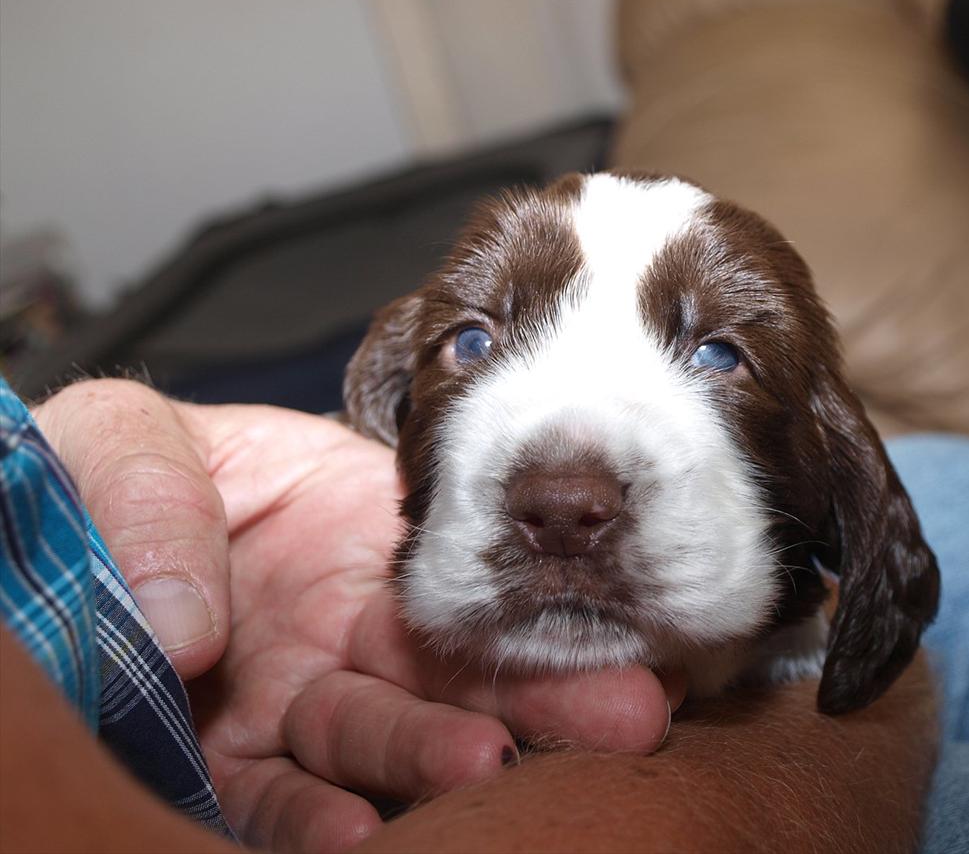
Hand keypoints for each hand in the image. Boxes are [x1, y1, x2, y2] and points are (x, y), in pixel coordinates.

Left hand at [34, 380, 679, 851]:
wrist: (40, 536)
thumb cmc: (95, 476)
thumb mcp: (123, 437)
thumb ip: (153, 489)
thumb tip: (196, 625)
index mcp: (346, 542)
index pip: (456, 577)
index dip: (527, 600)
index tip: (596, 622)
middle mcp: (335, 633)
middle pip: (450, 666)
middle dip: (538, 691)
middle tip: (626, 712)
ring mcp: (286, 707)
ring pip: (379, 744)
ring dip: (438, 759)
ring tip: (490, 767)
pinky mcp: (225, 767)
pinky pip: (277, 805)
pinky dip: (322, 823)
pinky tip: (364, 834)